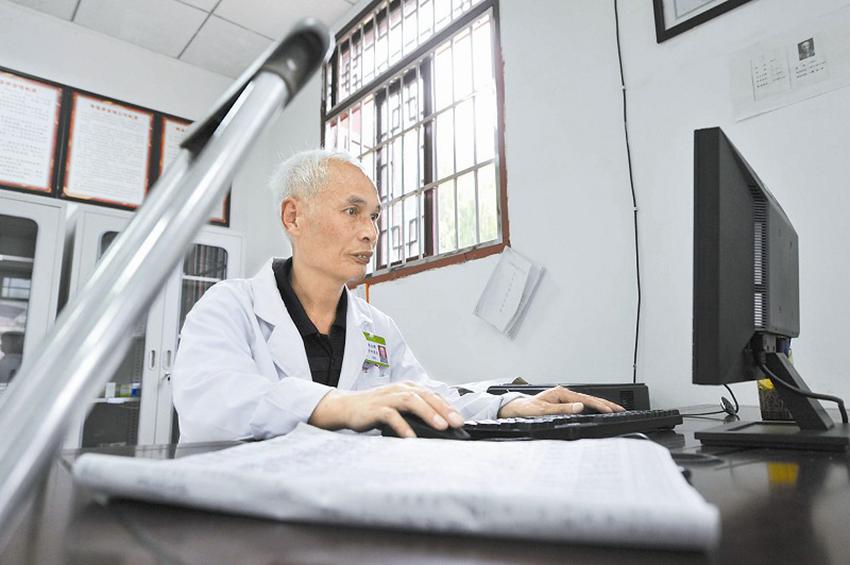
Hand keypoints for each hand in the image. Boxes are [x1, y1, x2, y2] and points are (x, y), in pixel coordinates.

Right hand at [308, 381, 464, 437]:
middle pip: (426, 396)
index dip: (448, 406)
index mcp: (407, 388)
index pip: (433, 394)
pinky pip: (391, 415)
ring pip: (412, 401)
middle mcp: (399, 389)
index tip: (461, 420)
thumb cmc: (374, 408)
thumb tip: (440, 425)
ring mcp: (387, 398)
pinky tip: (411, 436)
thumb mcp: (399, 407)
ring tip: (441, 426)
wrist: (346, 407)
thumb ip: (416, 412)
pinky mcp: (375, 409)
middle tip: (456, 423)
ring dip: (428, 413)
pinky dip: (403, 426)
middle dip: (444, 409)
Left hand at [498, 386, 624, 417]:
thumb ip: (562, 409)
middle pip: (589, 398)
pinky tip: (599, 410)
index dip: (599, 405)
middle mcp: (564, 393)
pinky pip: (582, 403)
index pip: (585, 399)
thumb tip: (580, 407)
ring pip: (587, 400)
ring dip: (601, 404)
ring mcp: (564, 397)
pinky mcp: (564, 402)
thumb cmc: (527, 409)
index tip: (610, 410)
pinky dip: (593, 406)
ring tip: (615, 409)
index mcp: (561, 393)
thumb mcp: (544, 410)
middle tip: (620, 409)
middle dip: (605, 403)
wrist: (517, 410)